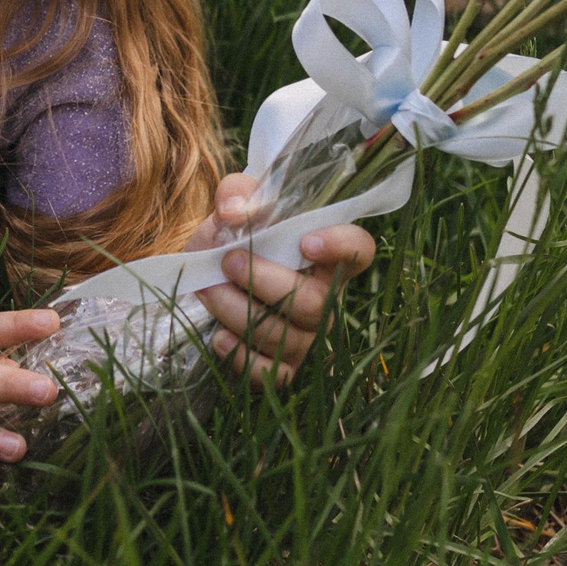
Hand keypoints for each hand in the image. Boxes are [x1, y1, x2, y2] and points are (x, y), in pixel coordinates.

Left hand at [188, 172, 376, 386]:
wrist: (206, 276)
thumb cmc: (233, 238)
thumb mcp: (234, 205)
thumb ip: (238, 193)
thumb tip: (233, 212)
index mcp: (325, 257)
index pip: (360, 250)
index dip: (342, 247)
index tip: (306, 242)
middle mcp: (325, 300)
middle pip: (314, 303)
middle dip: (263, 281)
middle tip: (227, 261)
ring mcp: (306, 338)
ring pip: (285, 337)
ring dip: (237, 312)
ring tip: (207, 289)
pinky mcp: (281, 368)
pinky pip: (271, 373)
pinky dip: (241, 356)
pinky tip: (218, 336)